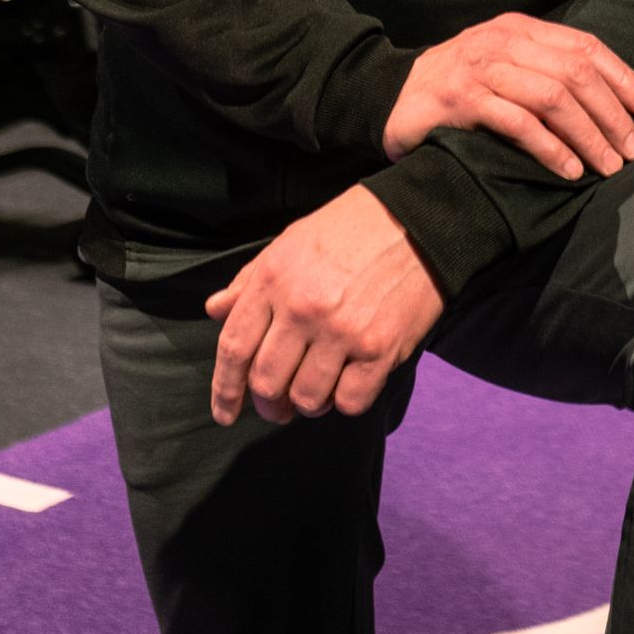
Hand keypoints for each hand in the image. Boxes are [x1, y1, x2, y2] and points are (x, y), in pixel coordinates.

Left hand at [205, 184, 443, 425]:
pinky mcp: (380, 350)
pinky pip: (349, 402)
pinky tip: (348, 382)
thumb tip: (216, 310)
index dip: (225, 389)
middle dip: (268, 404)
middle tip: (278, 405)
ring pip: (307, 398)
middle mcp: (303, 309)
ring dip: (307, 404)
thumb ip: (250, 280)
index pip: (234, 347)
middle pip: (267, 381)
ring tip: (316, 390)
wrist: (417, 220)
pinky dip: (344, 401)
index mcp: (274, 280)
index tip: (224, 413)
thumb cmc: (349, 228)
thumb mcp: (289, 242)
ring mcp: (342, 332)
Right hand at [383, 13, 633, 181]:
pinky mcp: (460, 99)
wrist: (387, 98)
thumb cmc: (456, 90)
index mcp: (518, 29)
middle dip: (612, 113)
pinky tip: (568, 169)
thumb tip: (608, 102)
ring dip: (588, 134)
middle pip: (575, 72)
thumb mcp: (501, 67)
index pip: (584, 46)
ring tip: (607, 166)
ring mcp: (480, 68)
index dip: (623, 77)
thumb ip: (542, 71)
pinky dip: (549, 147)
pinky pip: (517, 121)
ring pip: (552, 96)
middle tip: (632, 150)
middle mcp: (502, 41)